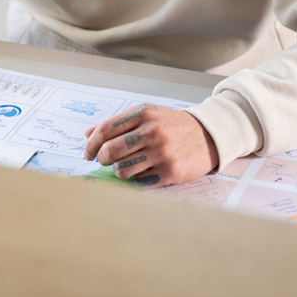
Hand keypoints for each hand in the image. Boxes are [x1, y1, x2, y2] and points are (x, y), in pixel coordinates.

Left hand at [83, 104, 217, 187]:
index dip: (91, 144)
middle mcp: (152, 132)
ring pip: (122, 170)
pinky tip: (145, 171)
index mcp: (143, 114)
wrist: (208, 135)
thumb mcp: (147, 115)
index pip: (105, 130)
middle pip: (110, 151)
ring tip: (128, 165)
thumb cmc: (173, 126)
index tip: (88, 153)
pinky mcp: (170, 172)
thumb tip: (88, 134)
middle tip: (104, 161)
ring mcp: (161, 153)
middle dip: (102, 159)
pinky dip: (137, 179)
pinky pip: (139, 182)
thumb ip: (118, 124)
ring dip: (120, 171)